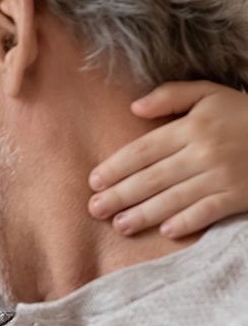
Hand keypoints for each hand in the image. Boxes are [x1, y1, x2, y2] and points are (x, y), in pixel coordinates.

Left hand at [88, 81, 247, 237]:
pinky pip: (210, 211)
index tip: (94, 182)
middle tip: (95, 209)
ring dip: (145, 214)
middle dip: (120, 195)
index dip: (115, 167)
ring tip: (120, 225)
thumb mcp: (210, 93)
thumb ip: (171, 96)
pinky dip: (189, 222)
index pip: (143, 150)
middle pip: (152, 178)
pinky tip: (167, 232)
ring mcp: (223, 176)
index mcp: (191, 127)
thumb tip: (134, 107)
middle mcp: (204, 152)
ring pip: (175, 198)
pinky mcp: (240, 196)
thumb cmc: (244, 114)